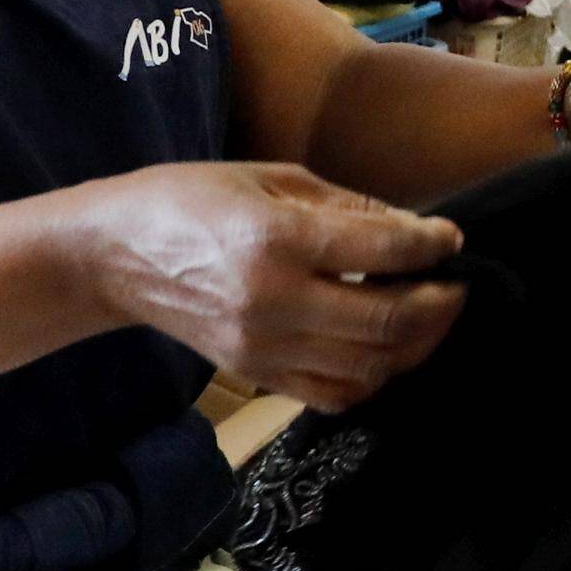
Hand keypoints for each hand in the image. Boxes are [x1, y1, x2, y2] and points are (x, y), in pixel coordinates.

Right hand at [69, 162, 464, 410]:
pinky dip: (376, 376)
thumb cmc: (189, 200)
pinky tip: (385, 346)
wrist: (114, 258)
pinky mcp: (258, 376)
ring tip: (430, 314)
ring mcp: (266, 349)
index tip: (450, 238)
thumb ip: (346, 205)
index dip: (433, 244)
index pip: (384, 250)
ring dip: (417, 343)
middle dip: (441, 303)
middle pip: (389, 321)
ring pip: (372, 367)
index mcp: (277, 240)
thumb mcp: (269, 177)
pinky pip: (337, 393)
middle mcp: (275, 302)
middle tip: (457, 283)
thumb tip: (412, 228)